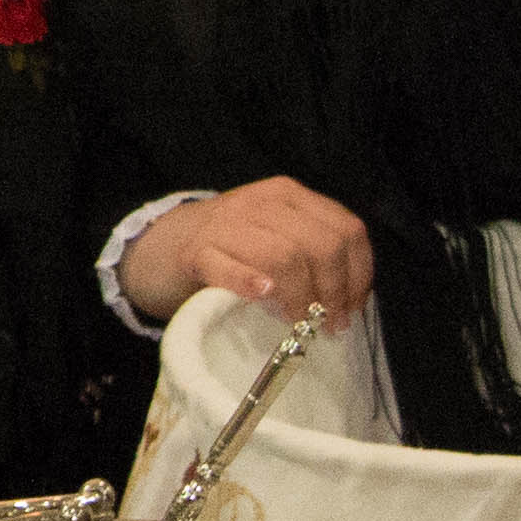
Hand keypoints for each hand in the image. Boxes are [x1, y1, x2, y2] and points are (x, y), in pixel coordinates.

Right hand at [118, 175, 373, 327]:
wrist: (162, 245)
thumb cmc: (233, 249)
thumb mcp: (277, 234)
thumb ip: (312, 251)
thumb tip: (352, 298)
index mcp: (289, 196)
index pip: (346, 230)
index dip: (359, 275)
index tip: (352, 308)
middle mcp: (260, 202)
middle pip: (320, 246)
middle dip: (333, 292)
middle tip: (328, 324)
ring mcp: (224, 224)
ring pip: (283, 257)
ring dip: (300, 299)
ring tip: (300, 324)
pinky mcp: (193, 251)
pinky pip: (228, 266)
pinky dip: (250, 283)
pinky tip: (263, 296)